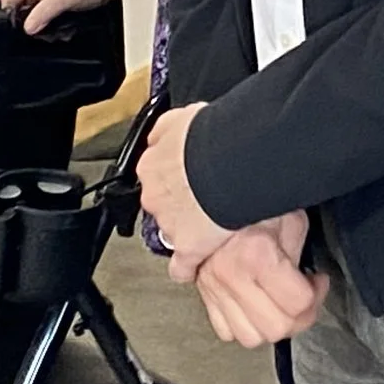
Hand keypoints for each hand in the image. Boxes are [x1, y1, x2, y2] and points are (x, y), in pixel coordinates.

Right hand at [0, 0, 122, 34]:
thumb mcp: (62, 0)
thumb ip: (42, 14)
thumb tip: (27, 28)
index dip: (10, 15)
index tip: (22, 26)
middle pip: (18, 9)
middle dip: (29, 23)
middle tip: (43, 30)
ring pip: (31, 14)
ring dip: (43, 25)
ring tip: (57, 29)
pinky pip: (44, 14)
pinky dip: (52, 22)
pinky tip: (64, 26)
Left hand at [139, 102, 233, 266]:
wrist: (231, 160)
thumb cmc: (213, 135)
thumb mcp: (182, 116)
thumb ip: (167, 127)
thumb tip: (161, 132)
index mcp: (152, 165)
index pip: (155, 176)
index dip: (174, 177)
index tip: (186, 177)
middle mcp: (155, 195)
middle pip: (162, 203)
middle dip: (180, 202)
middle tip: (202, 198)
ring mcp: (170, 224)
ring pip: (171, 231)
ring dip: (187, 228)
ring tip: (209, 224)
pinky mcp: (188, 248)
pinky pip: (182, 266)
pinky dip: (188, 267)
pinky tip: (194, 265)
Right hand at [190, 211, 328, 347]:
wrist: (211, 197)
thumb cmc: (251, 203)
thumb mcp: (289, 218)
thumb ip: (299, 254)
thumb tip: (308, 279)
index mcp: (255, 254)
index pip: (297, 303)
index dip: (318, 294)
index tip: (318, 281)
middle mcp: (230, 276)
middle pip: (276, 328)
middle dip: (300, 316)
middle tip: (306, 297)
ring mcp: (213, 288)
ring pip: (250, 337)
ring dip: (272, 326)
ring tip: (282, 304)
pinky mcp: (205, 294)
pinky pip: (226, 331)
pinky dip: (246, 326)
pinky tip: (258, 307)